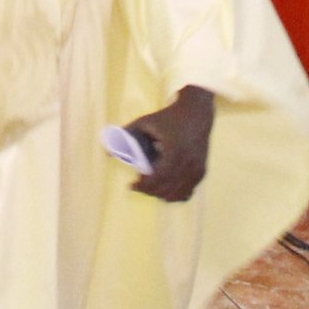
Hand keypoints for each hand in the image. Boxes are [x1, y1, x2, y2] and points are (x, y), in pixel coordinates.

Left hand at [123, 86, 218, 202]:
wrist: (196, 113)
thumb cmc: (168, 118)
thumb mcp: (146, 122)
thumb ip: (127, 134)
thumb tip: (107, 152)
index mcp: (174, 151)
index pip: (158, 177)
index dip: (143, 186)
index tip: (131, 185)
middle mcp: (188, 163)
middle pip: (166, 189)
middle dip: (149, 191)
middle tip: (138, 185)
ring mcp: (197, 169)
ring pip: (177, 194)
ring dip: (161, 194)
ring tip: (150, 186)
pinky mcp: (201, 172)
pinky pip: (187, 192)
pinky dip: (175, 194)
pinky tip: (164, 189)